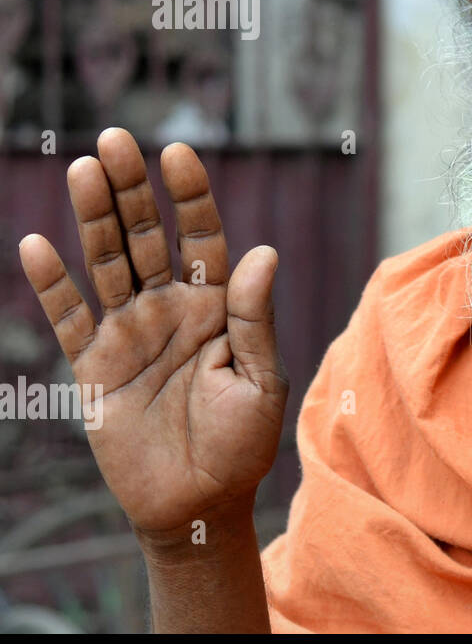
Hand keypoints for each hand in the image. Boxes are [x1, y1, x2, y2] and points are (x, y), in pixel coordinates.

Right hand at [18, 128, 286, 541]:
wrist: (198, 504)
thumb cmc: (242, 444)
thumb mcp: (260, 380)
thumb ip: (253, 319)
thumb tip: (263, 251)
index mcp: (218, 307)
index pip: (203, 238)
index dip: (190, 197)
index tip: (177, 153)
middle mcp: (171, 309)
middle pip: (147, 237)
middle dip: (132, 189)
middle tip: (116, 139)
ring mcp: (129, 333)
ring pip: (106, 263)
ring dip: (92, 218)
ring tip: (82, 168)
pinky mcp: (94, 365)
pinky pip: (68, 318)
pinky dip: (52, 285)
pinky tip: (37, 245)